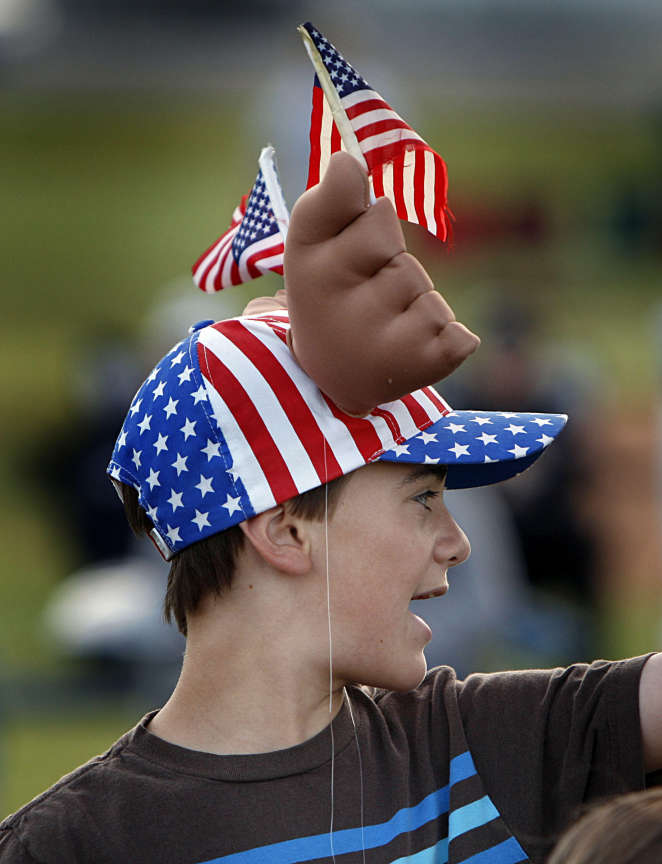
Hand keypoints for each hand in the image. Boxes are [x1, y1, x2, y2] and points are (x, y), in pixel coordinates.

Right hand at [284, 152, 479, 415]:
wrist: (332, 377)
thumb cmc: (331, 293)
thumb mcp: (315, 245)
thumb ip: (332, 200)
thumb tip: (350, 160)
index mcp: (308, 270)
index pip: (341, 195)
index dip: (347, 190)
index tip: (345, 190)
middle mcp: (340, 309)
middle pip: (387, 238)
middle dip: (384, 258)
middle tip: (360, 291)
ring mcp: (382, 342)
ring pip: (424, 290)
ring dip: (413, 305)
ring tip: (382, 328)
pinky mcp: (422, 365)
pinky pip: (459, 335)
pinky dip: (445, 340)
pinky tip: (409, 353)